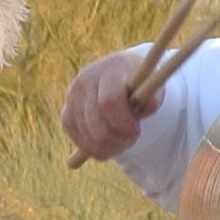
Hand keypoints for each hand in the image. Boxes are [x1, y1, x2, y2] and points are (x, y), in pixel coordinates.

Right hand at [61, 47, 160, 161]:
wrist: (120, 74)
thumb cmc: (140, 83)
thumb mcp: (152, 86)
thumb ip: (152, 96)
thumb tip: (149, 106)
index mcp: (108, 71)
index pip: (109, 102)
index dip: (123, 123)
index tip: (137, 131)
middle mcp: (85, 81)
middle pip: (96, 126)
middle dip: (118, 139)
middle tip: (132, 139)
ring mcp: (72, 98)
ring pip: (87, 137)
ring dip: (109, 147)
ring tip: (123, 141)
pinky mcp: (67, 114)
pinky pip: (79, 140)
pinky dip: (95, 149)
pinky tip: (109, 144)